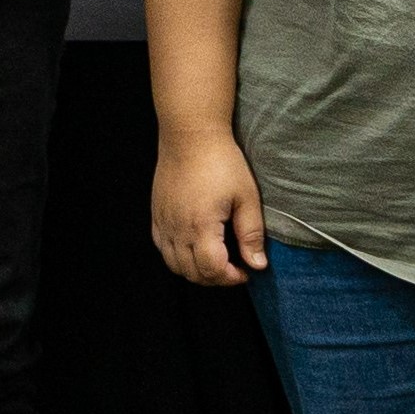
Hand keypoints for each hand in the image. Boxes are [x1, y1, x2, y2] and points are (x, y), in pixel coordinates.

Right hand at [148, 128, 266, 286]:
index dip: (231, 278)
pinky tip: (193, 247)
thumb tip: (257, 265)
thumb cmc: (221, 161)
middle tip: (234, 267)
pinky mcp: (157, 214)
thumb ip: (251, 234)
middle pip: (192, 273)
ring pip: (174, 265)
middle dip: (216, 278)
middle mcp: (178, 229)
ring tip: (215, 260)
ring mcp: (164, 222)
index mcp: (201, 226)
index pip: (213, 270)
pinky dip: (177, 257)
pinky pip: (162, 248)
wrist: (190, 135)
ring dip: (195, 271)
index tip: (246, 270)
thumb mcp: (246, 197)